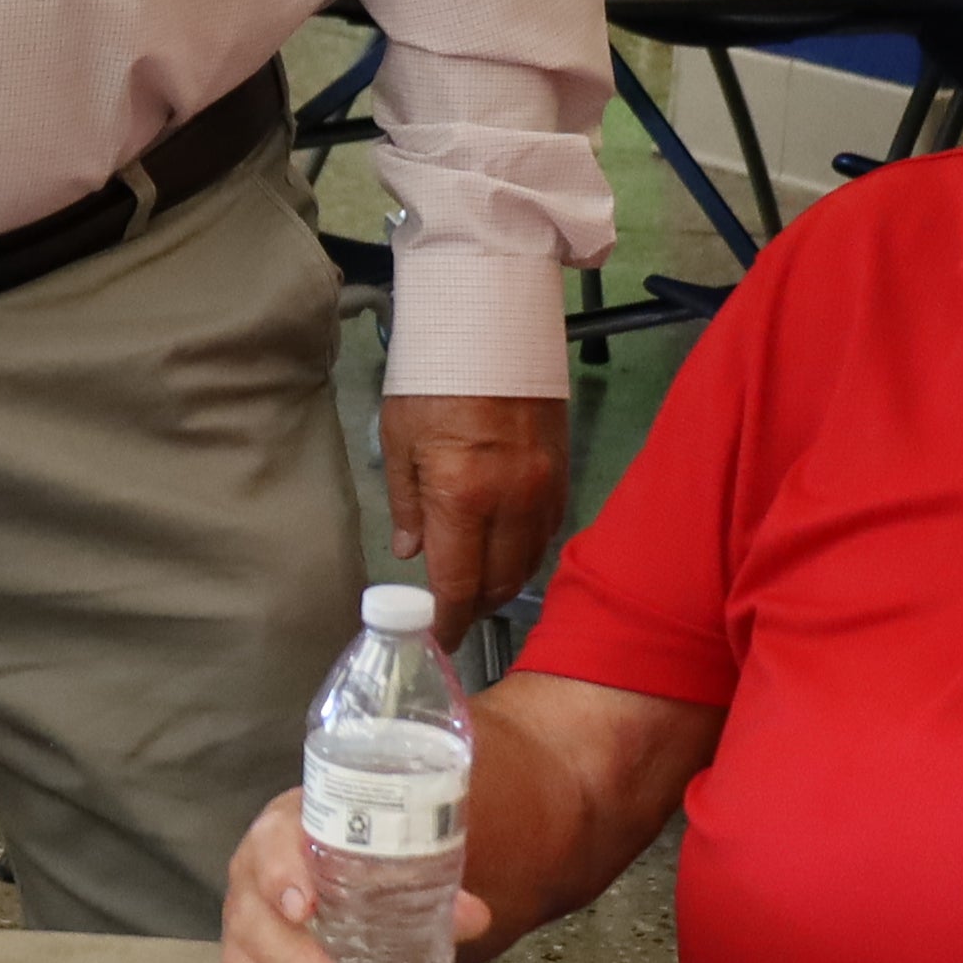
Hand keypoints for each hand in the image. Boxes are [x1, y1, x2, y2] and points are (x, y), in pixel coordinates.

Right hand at [215, 788, 488, 962]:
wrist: (329, 854)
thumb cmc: (355, 849)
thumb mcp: (388, 850)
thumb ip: (427, 878)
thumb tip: (473, 917)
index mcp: (283, 837)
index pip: (273, 846)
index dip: (282, 873)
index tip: (304, 905)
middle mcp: (253, 885)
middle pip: (256, 924)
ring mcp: (246, 935)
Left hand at [381, 393, 566, 618]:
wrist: (492, 323)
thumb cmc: (433, 378)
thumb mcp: (399, 439)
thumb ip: (407, 503)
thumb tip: (412, 551)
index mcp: (462, 497)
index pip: (458, 584)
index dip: (448, 621)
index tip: (438, 640)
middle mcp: (511, 502)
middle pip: (500, 583)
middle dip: (475, 607)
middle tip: (453, 612)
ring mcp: (544, 489)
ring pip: (529, 562)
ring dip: (503, 582)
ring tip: (477, 584)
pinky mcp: (562, 472)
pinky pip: (548, 532)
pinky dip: (526, 551)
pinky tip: (506, 547)